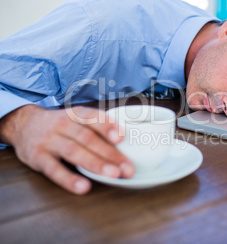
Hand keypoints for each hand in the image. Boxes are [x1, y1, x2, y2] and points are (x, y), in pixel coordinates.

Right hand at [0, 105, 133, 194]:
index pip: (91, 117)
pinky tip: (83, 187)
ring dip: (95, 164)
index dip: (106, 126)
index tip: (121, 137)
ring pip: (73, 152)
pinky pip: (54, 169)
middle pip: (87, 138)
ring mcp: (49, 141)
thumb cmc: (60, 126)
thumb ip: (96, 128)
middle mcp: (62, 125)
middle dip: (110, 154)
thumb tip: (125, 142)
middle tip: (127, 168)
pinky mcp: (38, 157)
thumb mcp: (76, 119)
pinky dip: (69, 179)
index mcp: (74, 115)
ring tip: (113, 175)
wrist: (23, 125)